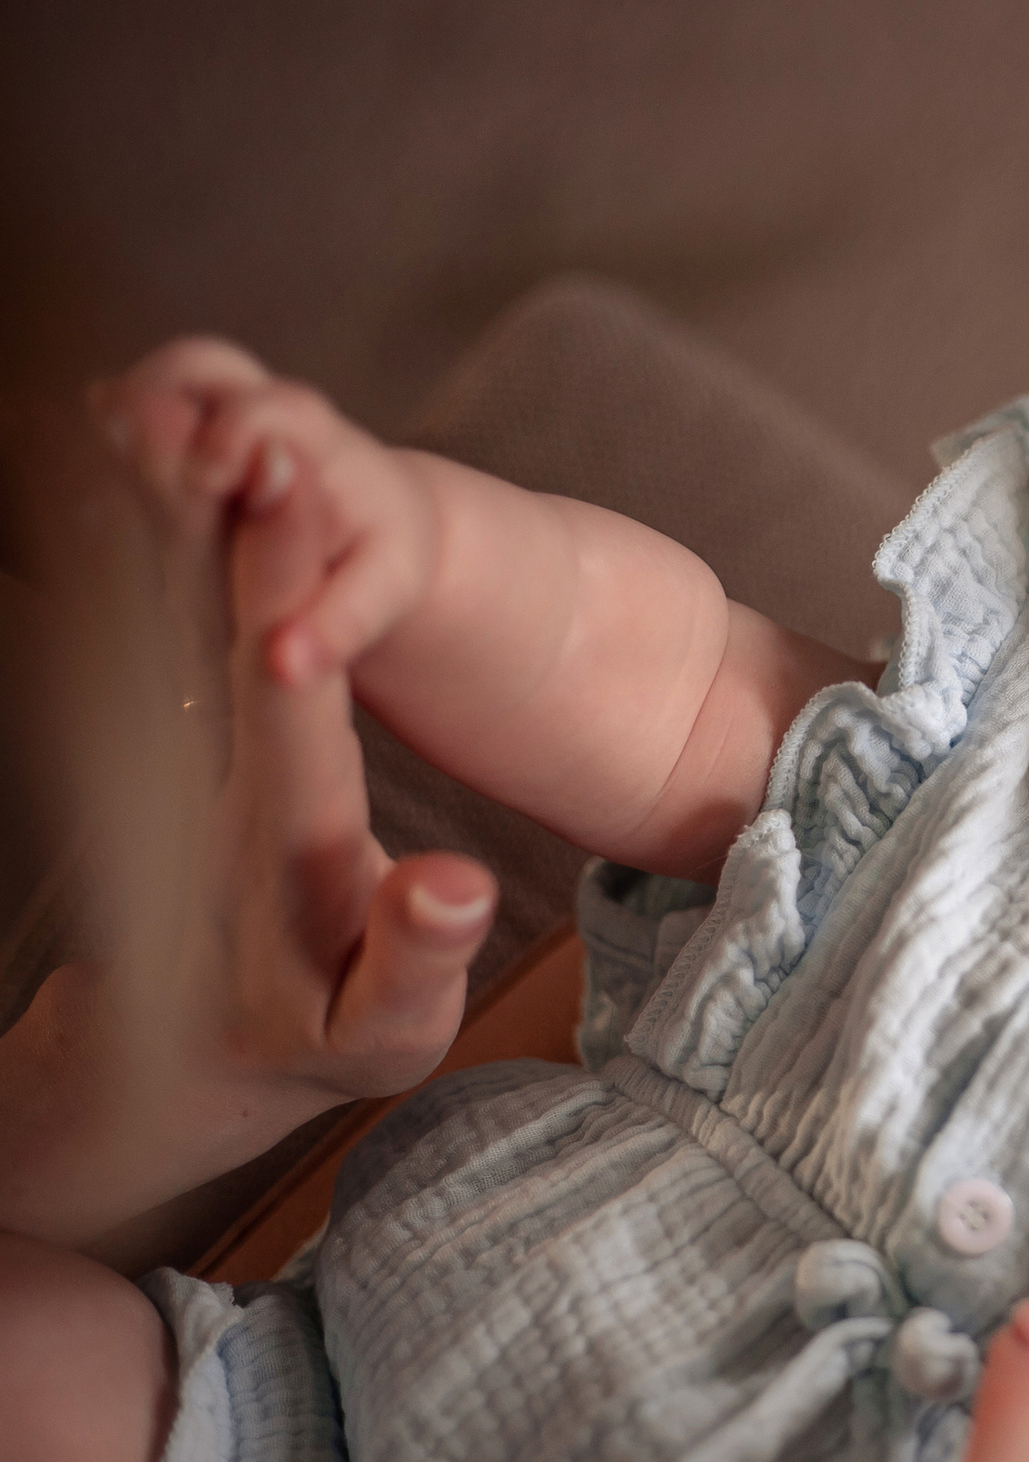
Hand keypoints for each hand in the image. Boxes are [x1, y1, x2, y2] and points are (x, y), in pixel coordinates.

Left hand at [0, 345, 495, 1244]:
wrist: (181, 1069)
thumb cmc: (309, 1045)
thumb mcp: (380, 1033)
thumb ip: (413, 958)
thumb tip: (454, 882)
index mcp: (285, 840)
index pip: (284, 700)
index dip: (282, 599)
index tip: (283, 495)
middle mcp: (216, 782)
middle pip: (209, 629)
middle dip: (212, 512)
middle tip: (216, 391)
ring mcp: (182, 757)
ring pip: (167, 616)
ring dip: (166, 511)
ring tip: (167, 400)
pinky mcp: (171, 745)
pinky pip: (153, 627)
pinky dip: (146, 548)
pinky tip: (142, 478)